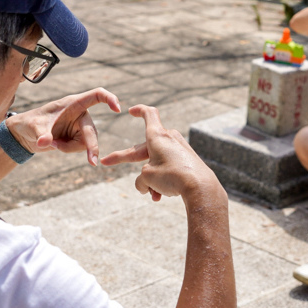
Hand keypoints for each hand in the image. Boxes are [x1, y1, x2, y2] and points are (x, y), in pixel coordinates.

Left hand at [5, 88, 120, 165]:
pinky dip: (68, 150)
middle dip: (91, 147)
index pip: (96, 96)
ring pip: (86, 143)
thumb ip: (41, 135)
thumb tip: (45, 142)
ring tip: (52, 143)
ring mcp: (80, 127)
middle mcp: (80, 114)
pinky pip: (80, 148)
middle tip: (92, 162)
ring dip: (70, 148)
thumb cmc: (30, 123)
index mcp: (73, 103)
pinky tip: (56, 145)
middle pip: (92, 131)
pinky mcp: (78, 138)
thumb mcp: (33, 127)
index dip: (109, 99)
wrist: (25, 134)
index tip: (117, 109)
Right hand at [101, 105, 221, 202]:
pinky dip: (162, 181)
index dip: (138, 111)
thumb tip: (146, 187)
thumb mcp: (147, 178)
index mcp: (157, 136)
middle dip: (128, 160)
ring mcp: (179, 150)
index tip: (131, 111)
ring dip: (150, 180)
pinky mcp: (187, 161)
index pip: (148, 114)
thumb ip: (141, 180)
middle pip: (143, 148)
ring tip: (153, 195)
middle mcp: (169, 139)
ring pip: (156, 164)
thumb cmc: (172, 177)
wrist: (200, 187)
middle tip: (107, 162)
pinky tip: (162, 196)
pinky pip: (168, 169)